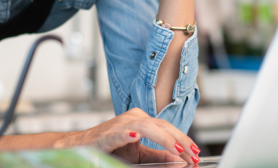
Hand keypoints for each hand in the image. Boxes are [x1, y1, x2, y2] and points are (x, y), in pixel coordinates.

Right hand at [71, 108, 200, 164]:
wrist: (80, 147)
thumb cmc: (110, 148)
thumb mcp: (138, 154)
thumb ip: (157, 156)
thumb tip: (179, 159)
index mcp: (142, 121)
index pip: (168, 129)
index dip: (184, 140)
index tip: (196, 153)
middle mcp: (133, 118)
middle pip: (162, 125)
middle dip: (180, 140)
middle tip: (194, 154)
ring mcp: (120, 124)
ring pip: (147, 127)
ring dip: (164, 139)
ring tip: (177, 149)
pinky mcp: (106, 134)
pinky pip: (119, 133)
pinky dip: (127, 135)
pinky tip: (135, 137)